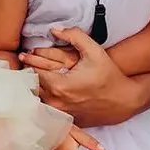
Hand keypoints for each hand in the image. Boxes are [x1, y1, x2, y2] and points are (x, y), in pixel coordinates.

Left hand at [21, 27, 141, 128]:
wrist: (124, 100)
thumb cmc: (109, 75)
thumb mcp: (94, 51)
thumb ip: (74, 36)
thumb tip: (54, 30)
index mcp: (59, 86)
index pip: (33, 71)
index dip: (30, 61)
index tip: (26, 54)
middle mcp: (56, 102)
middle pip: (32, 86)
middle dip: (29, 73)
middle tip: (26, 63)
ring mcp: (60, 113)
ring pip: (38, 98)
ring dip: (35, 86)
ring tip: (34, 75)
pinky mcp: (65, 119)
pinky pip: (47, 108)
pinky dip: (44, 98)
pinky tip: (46, 89)